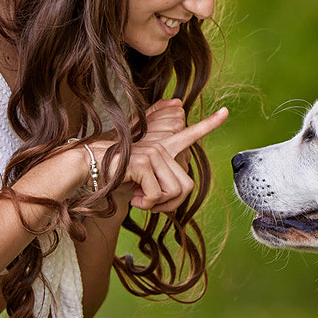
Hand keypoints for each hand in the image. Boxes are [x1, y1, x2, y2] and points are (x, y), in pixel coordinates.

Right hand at [112, 99, 227, 213]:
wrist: (91, 171)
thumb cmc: (117, 177)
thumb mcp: (143, 182)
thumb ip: (160, 185)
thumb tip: (168, 200)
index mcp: (164, 148)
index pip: (191, 134)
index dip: (209, 124)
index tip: (226, 112)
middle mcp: (161, 147)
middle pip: (186, 186)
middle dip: (172, 204)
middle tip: (153, 205)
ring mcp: (153, 153)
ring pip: (174, 192)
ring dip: (158, 206)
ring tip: (142, 200)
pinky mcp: (144, 163)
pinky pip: (157, 195)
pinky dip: (147, 204)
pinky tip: (134, 198)